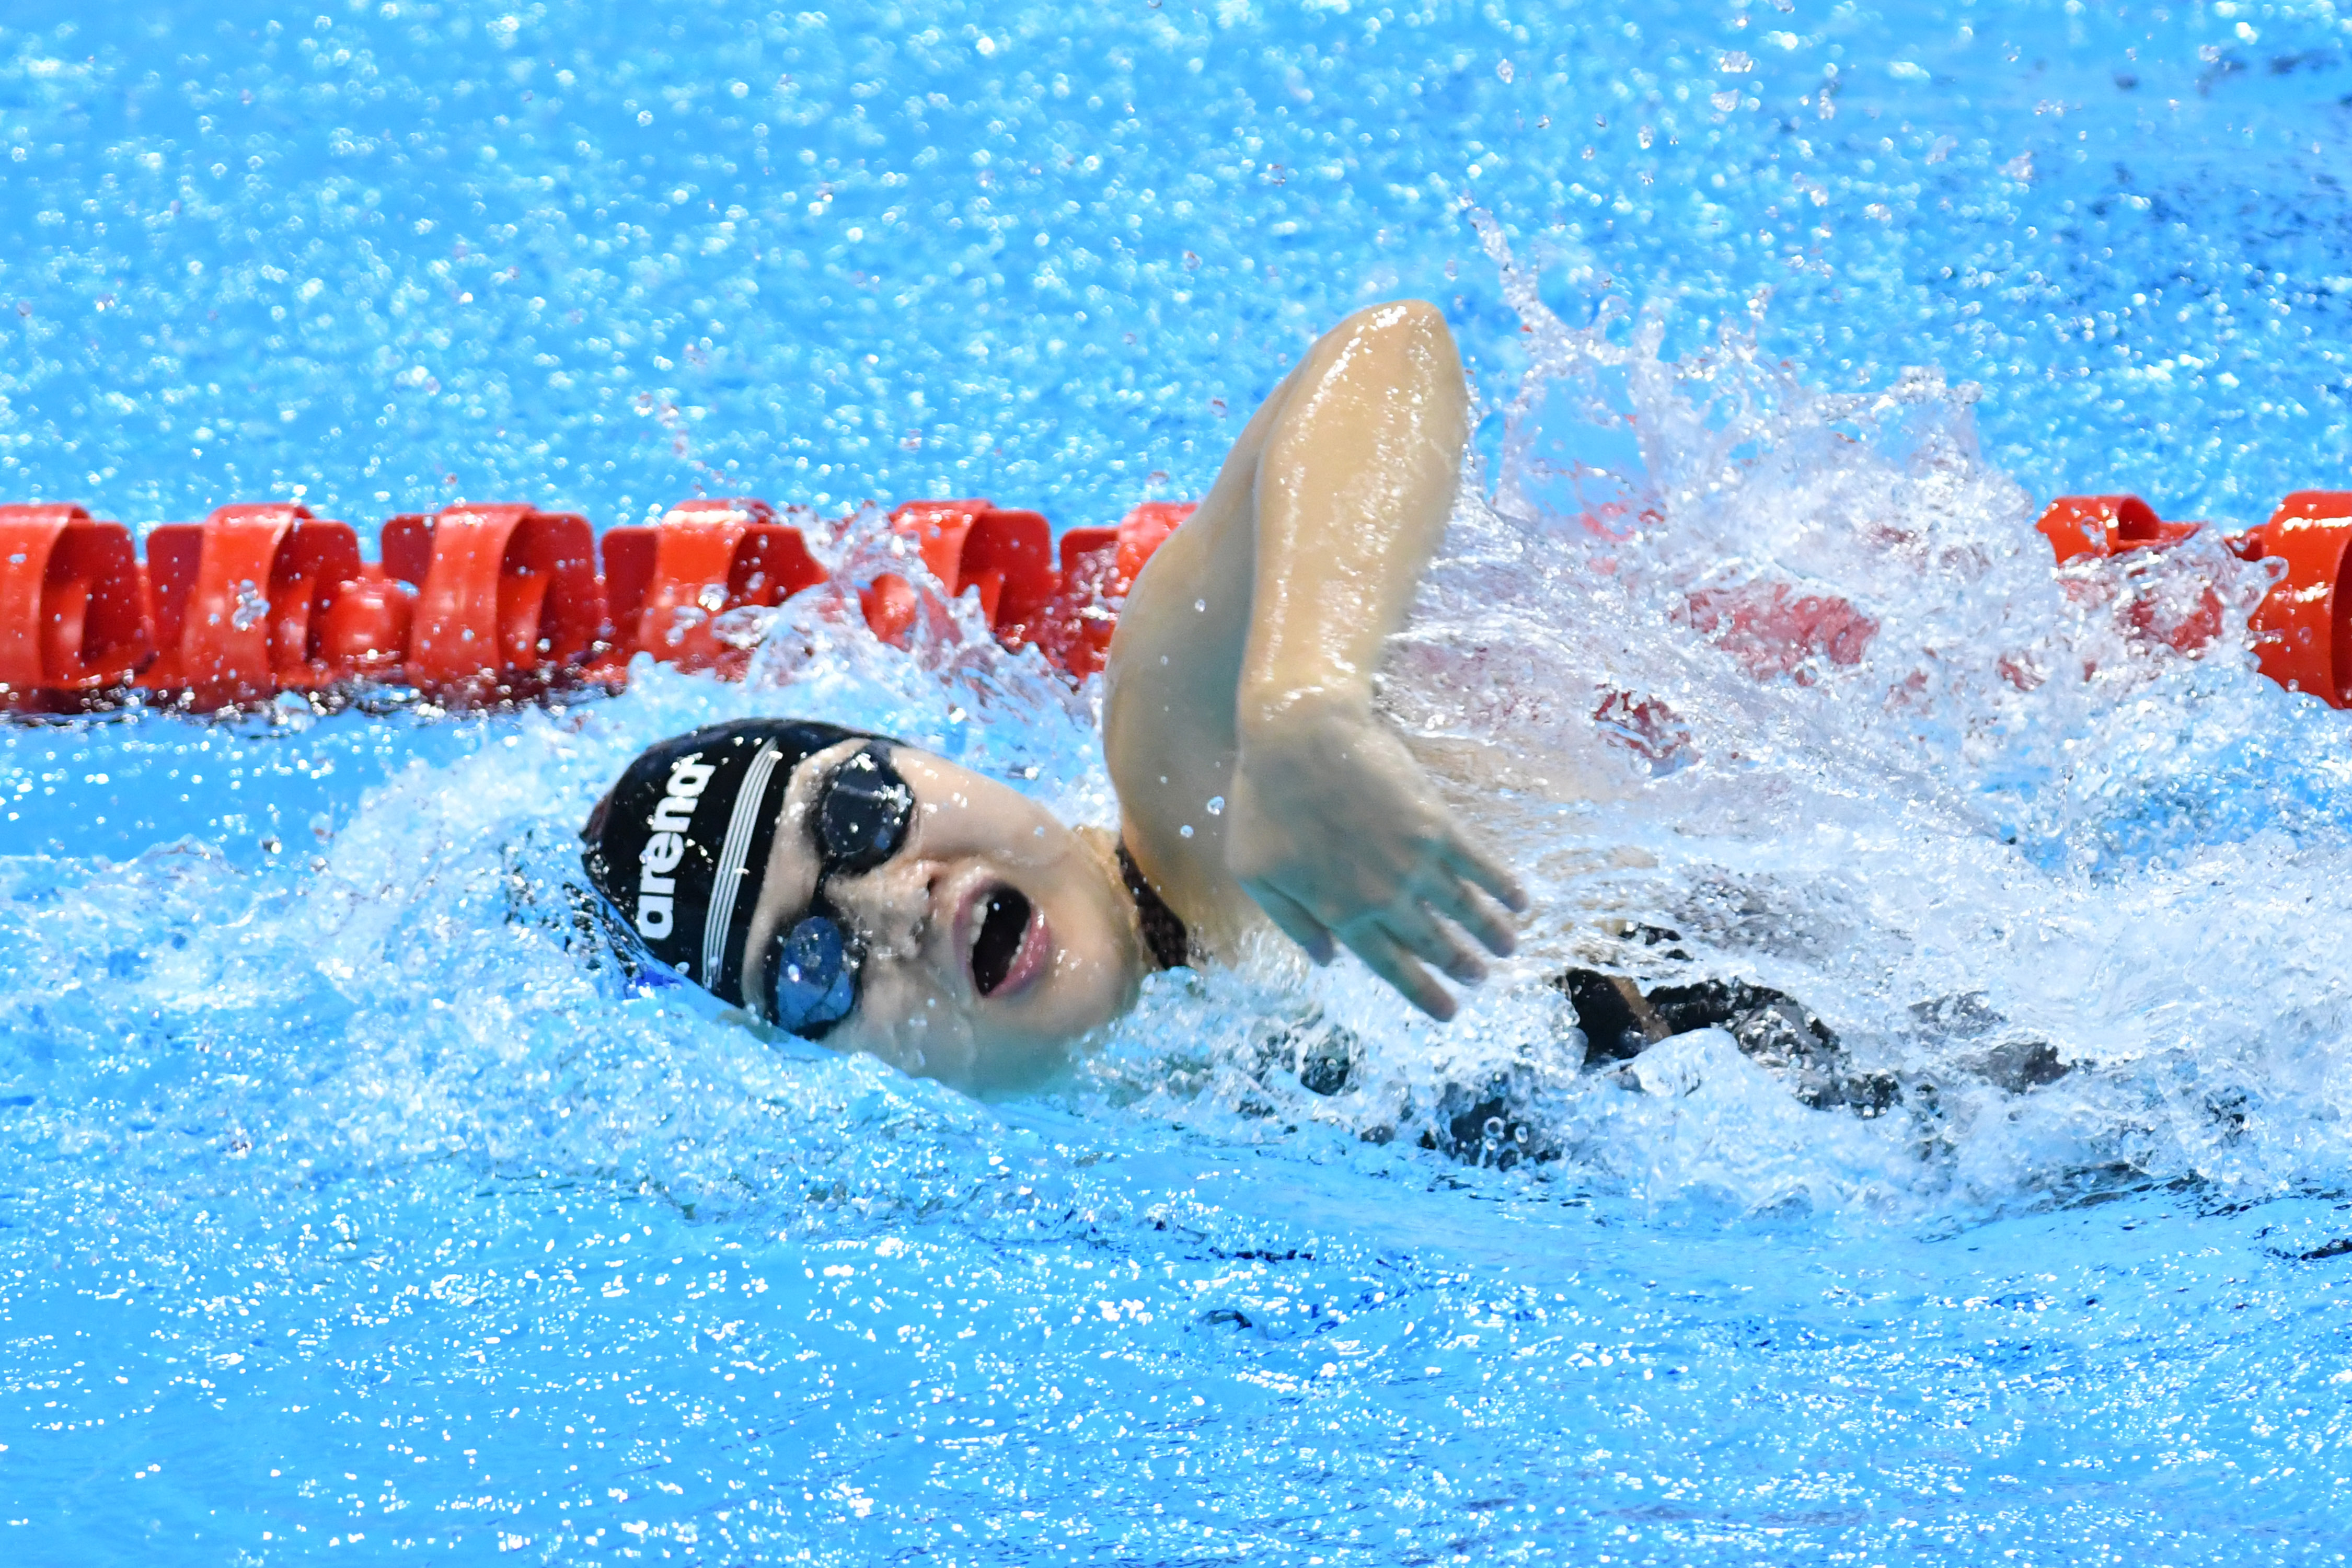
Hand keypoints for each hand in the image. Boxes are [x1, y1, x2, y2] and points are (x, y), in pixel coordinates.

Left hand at [1227, 696, 1528, 1018]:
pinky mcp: (1437, 824)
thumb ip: (1292, 923)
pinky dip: (1503, 885)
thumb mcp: (1255, 873)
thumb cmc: (1265, 802)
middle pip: (1433, 943)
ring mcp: (1416, 861)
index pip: (1391, 966)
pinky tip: (1521, 901)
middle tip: (1481, 979)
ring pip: (1463, 909)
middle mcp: (1385, 897)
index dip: (1423, 993)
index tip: (1448, 1012)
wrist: (1300, 738)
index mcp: (1341, 913)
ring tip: (1509, 948)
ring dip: (1490, 933)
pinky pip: (1479, 864)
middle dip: (1461, 966)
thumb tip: (1325, 960)